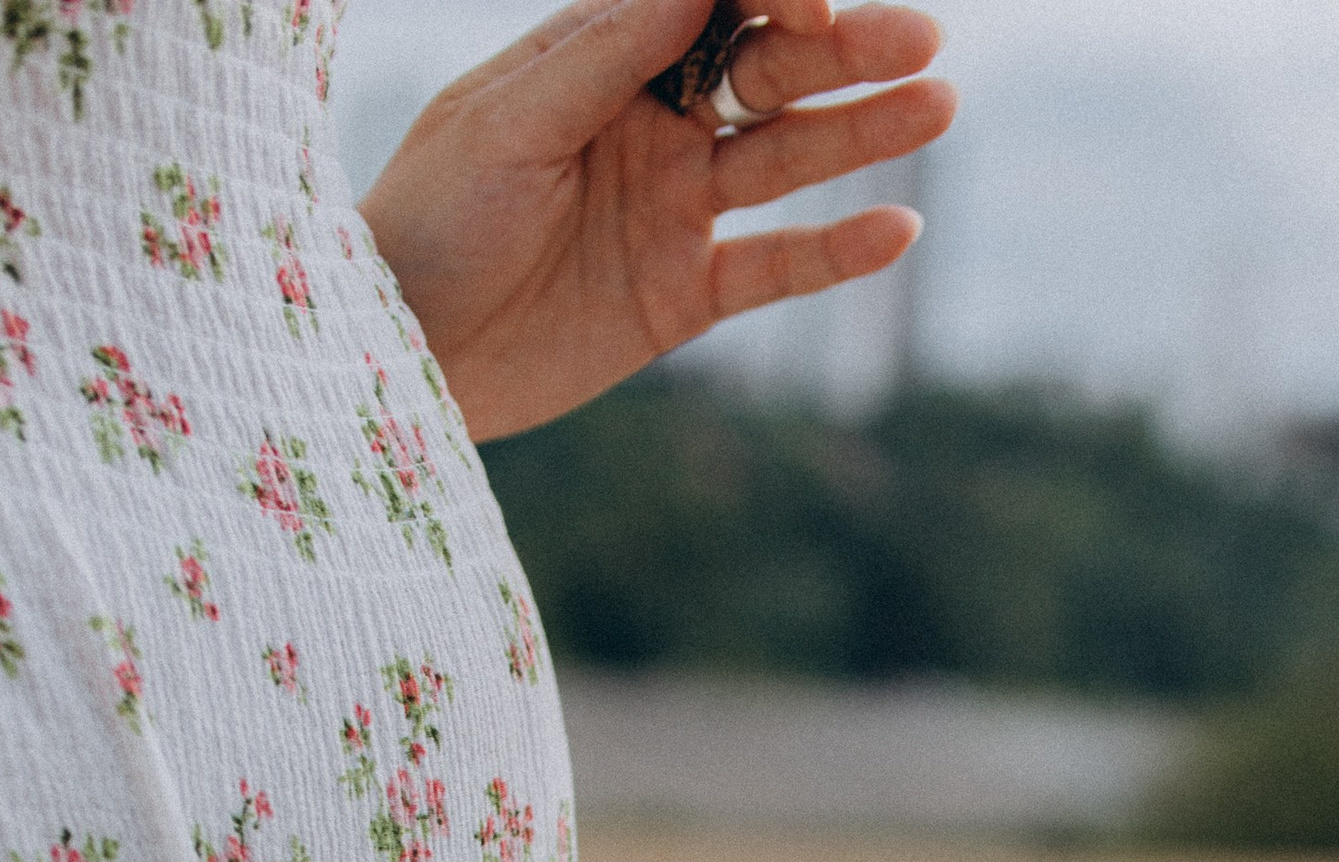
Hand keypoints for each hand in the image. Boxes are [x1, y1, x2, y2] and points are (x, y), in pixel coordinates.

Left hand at [362, 0, 955, 443]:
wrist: (402, 350)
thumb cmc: (430, 217)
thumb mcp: (509, 123)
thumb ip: (605, 52)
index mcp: (604, 57)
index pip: (712, 0)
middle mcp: (652, 123)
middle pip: (768, 73)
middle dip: (845, 50)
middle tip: (923, 38)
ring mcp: (675, 210)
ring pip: (787, 161)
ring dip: (863, 133)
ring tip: (936, 105)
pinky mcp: (683, 297)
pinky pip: (776, 270)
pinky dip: (837, 252)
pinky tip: (899, 228)